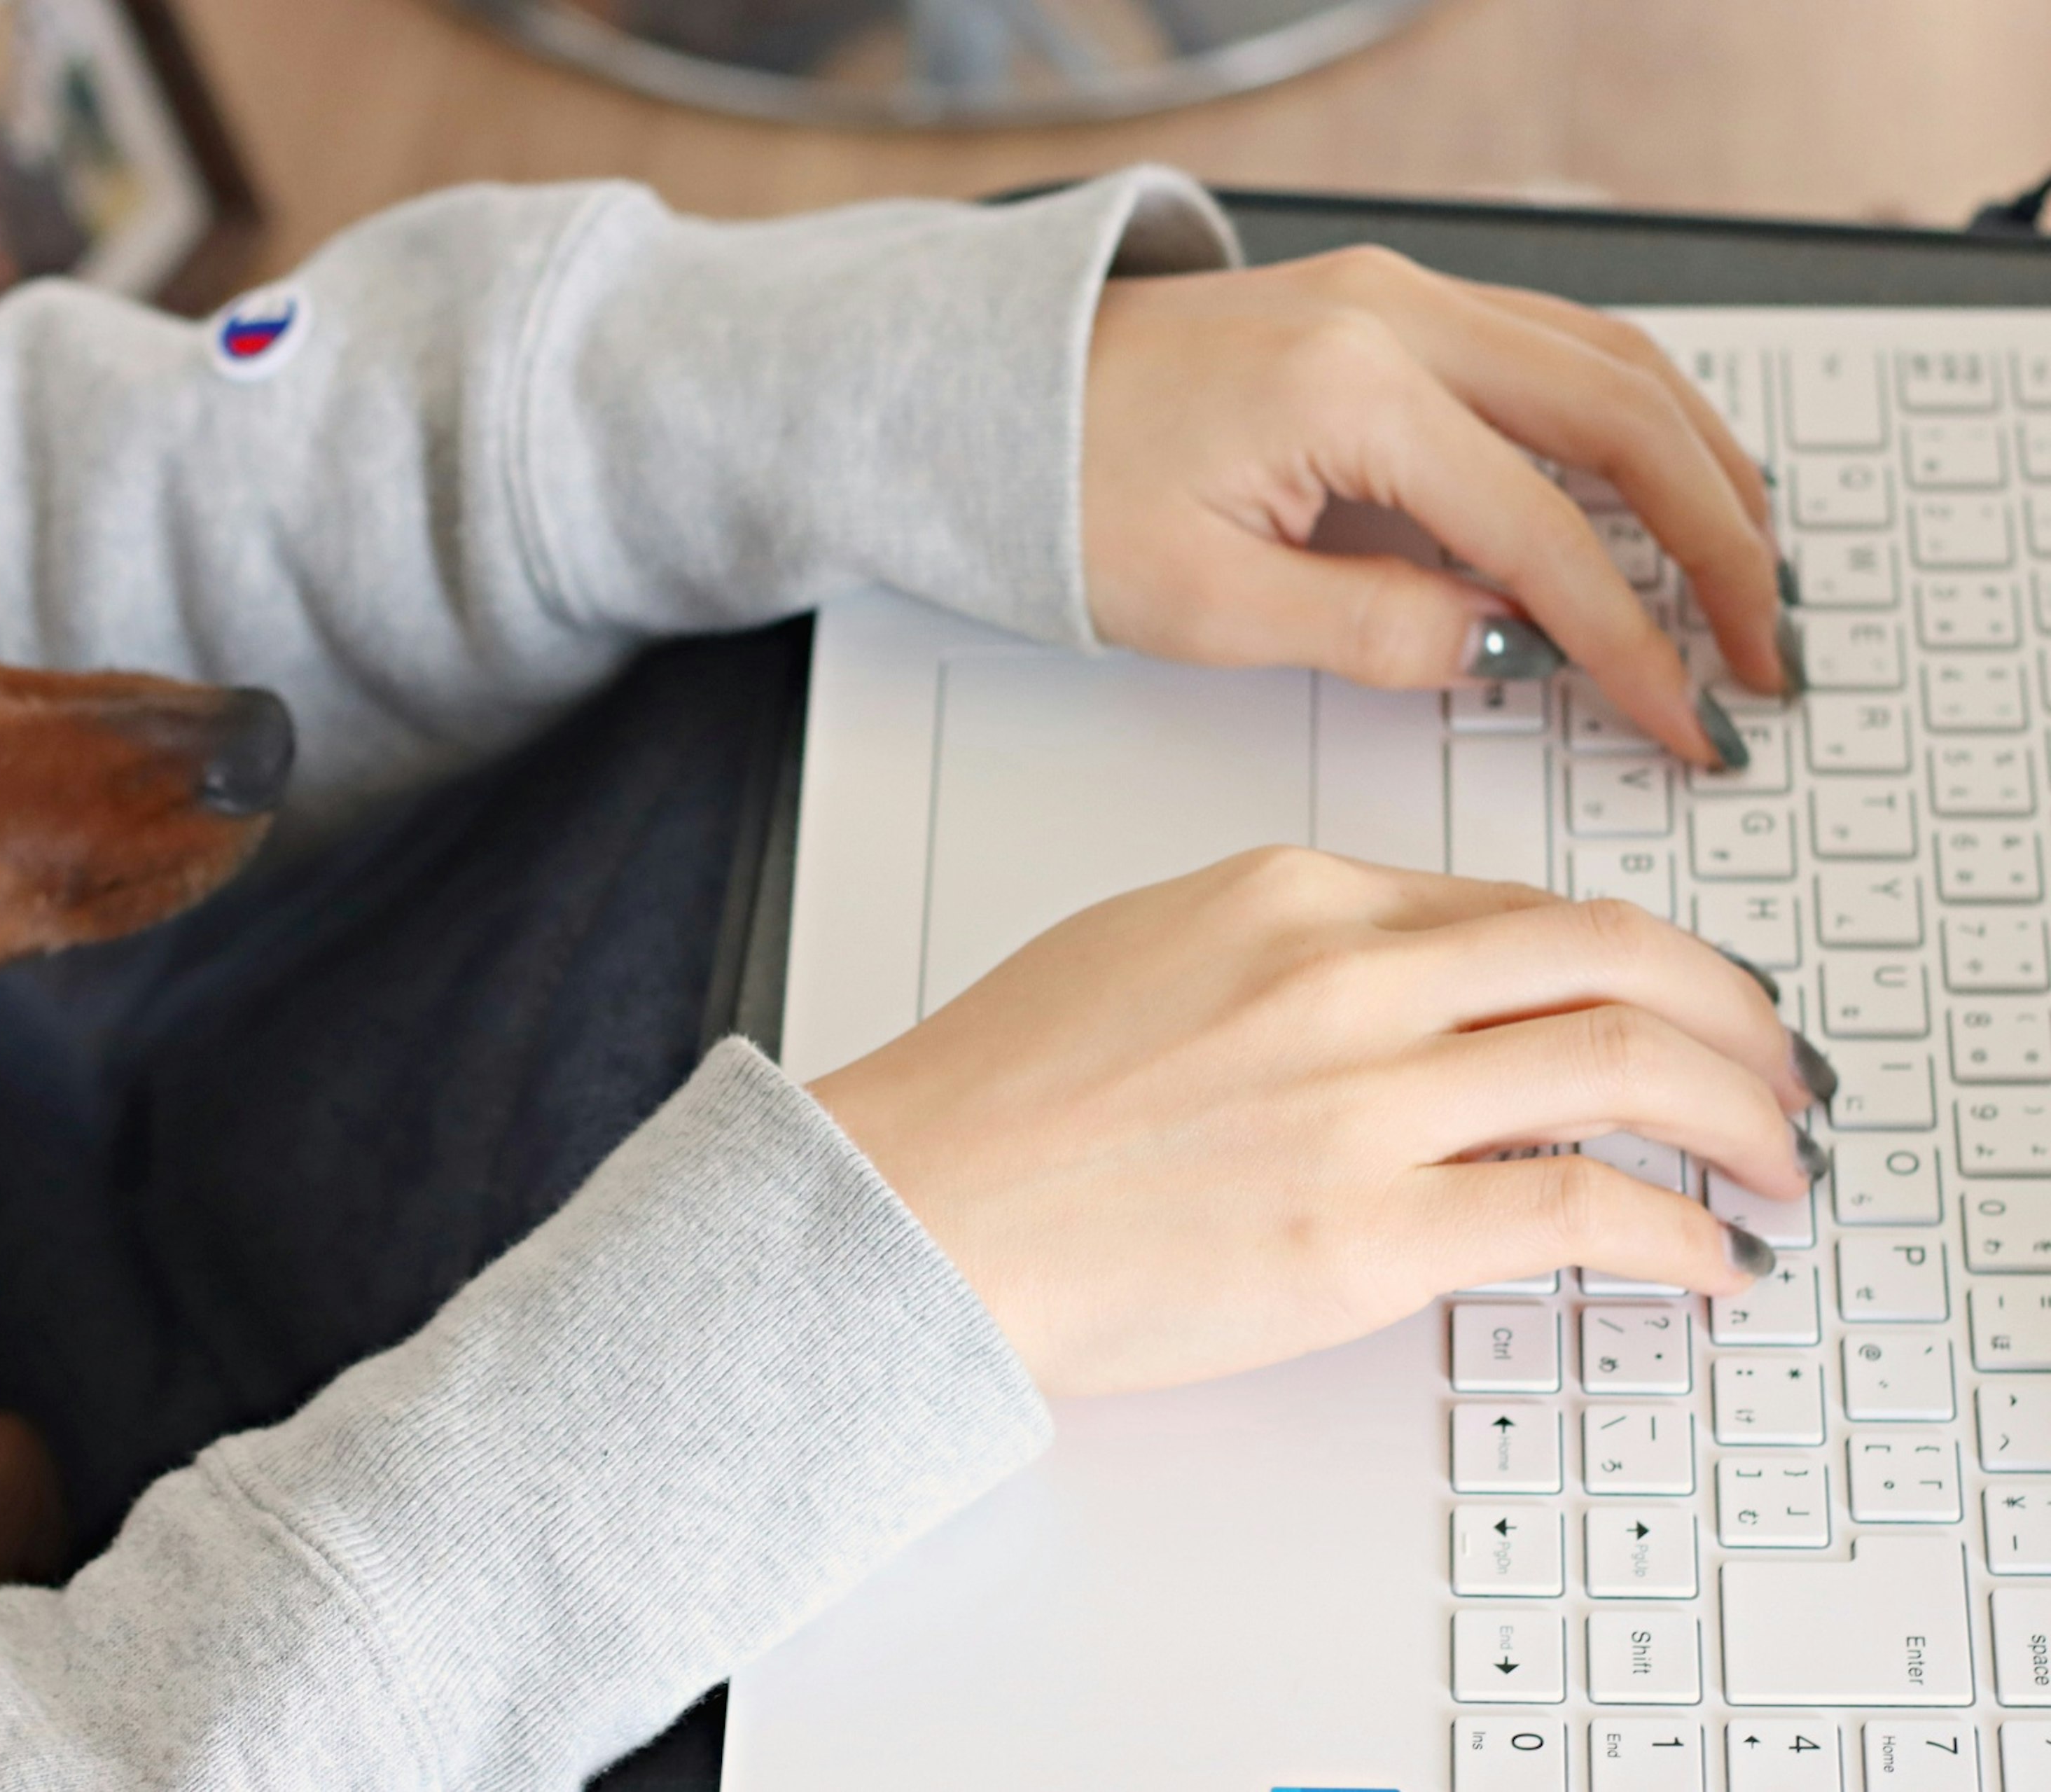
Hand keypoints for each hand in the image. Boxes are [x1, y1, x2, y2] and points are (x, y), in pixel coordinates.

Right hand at [807, 849, 1829, 1398]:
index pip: (1519, 909)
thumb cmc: (996, 1096)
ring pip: (1629, 1065)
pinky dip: (1679, 1234)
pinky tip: (1706, 1262)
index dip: (1632, 962)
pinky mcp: (1365, 1232)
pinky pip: (1583, 1211)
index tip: (1673, 1005)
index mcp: (1290, 893)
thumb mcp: (1148, 949)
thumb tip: (1421, 1000)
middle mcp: (1345, 974)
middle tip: (1774, 1074)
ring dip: (1739, 1118)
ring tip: (1771, 1165)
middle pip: (1616, 958)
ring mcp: (1361, 1099)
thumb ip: (1294, 952)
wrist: (914, 1208)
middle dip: (1735, 1017)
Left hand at [1081, 248, 1785, 767]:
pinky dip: (1633, 424)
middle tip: (1765, 653)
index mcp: (1350, 389)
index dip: (1633, 644)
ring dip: (1700, 471)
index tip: (1689, 721)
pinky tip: (1663, 491)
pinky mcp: (1390, 308)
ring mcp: (1401, 297)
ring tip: (1747, 580)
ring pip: (1615, 366)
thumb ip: (1375, 628)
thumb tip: (1512, 648)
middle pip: (1627, 418)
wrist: (995, 398)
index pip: (1544, 534)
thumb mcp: (1208, 603)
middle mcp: (1396, 315)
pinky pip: (1558, 351)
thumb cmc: (1067, 493)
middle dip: (1721, 544)